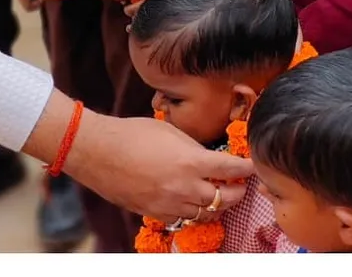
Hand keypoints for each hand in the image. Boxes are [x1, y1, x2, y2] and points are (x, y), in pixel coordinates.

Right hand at [66, 109, 251, 224]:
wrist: (99, 151)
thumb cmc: (132, 134)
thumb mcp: (169, 132)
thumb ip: (193, 148)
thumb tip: (207, 157)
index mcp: (191, 162)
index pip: (231, 170)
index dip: (247, 168)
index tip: (253, 166)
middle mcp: (184, 187)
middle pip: (224, 198)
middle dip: (237, 191)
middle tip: (240, 184)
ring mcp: (170, 204)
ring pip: (206, 213)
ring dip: (217, 205)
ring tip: (220, 196)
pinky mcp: (155, 213)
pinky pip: (183, 218)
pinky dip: (193, 212)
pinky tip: (192, 203)